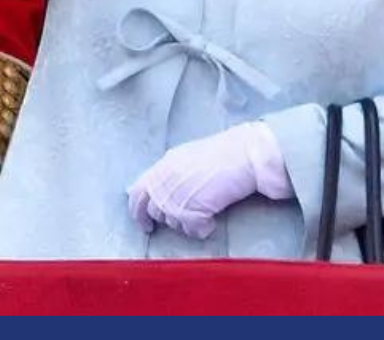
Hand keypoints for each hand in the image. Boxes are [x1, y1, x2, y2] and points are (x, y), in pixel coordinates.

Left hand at [126, 121, 290, 239]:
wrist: (246, 153)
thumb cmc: (224, 153)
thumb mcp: (189, 157)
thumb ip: (171, 172)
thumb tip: (159, 190)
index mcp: (164, 165)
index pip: (137, 192)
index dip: (138, 211)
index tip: (145, 223)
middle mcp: (166, 181)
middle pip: (155, 211)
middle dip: (167, 218)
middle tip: (184, 220)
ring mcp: (178, 196)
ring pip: (173, 222)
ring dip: (187, 222)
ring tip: (205, 211)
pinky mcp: (193, 210)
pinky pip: (192, 230)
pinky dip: (202, 228)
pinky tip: (212, 219)